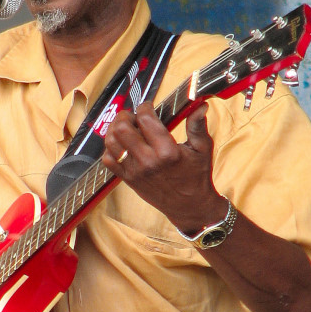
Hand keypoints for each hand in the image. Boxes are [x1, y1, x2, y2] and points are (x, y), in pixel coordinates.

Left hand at [101, 102, 226, 232]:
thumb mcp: (202, 149)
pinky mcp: (127, 179)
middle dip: (125, 116)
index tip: (148, 107)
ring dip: (115, 130)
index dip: (144, 107)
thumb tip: (199, 105)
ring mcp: (134, 171)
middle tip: (134, 117)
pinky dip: (110, 148)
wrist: (189, 206)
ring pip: (111, 142)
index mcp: (167, 152)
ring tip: (126, 128)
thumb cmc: (196, 177)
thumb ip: (197, 125)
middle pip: (121, 128)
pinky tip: (122, 144)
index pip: (145, 119)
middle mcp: (148, 161)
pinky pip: (108, 159)